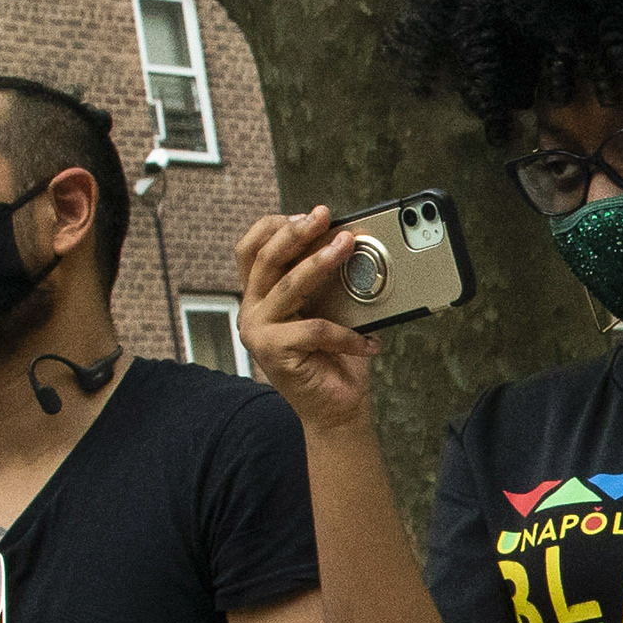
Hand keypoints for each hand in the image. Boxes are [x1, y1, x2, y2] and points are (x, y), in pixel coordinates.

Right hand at [236, 208, 381, 430]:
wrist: (337, 408)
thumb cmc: (337, 359)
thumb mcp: (333, 311)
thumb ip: (328, 283)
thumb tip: (349, 245)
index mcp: (261, 296)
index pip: (251, 249)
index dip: (275, 227)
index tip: (308, 214)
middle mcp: (252, 310)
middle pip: (265, 259)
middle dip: (297, 233)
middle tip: (324, 217)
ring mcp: (257, 331)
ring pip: (289, 285)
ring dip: (321, 262)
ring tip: (347, 246)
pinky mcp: (272, 352)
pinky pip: (315, 328)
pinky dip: (348, 333)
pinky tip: (370, 341)